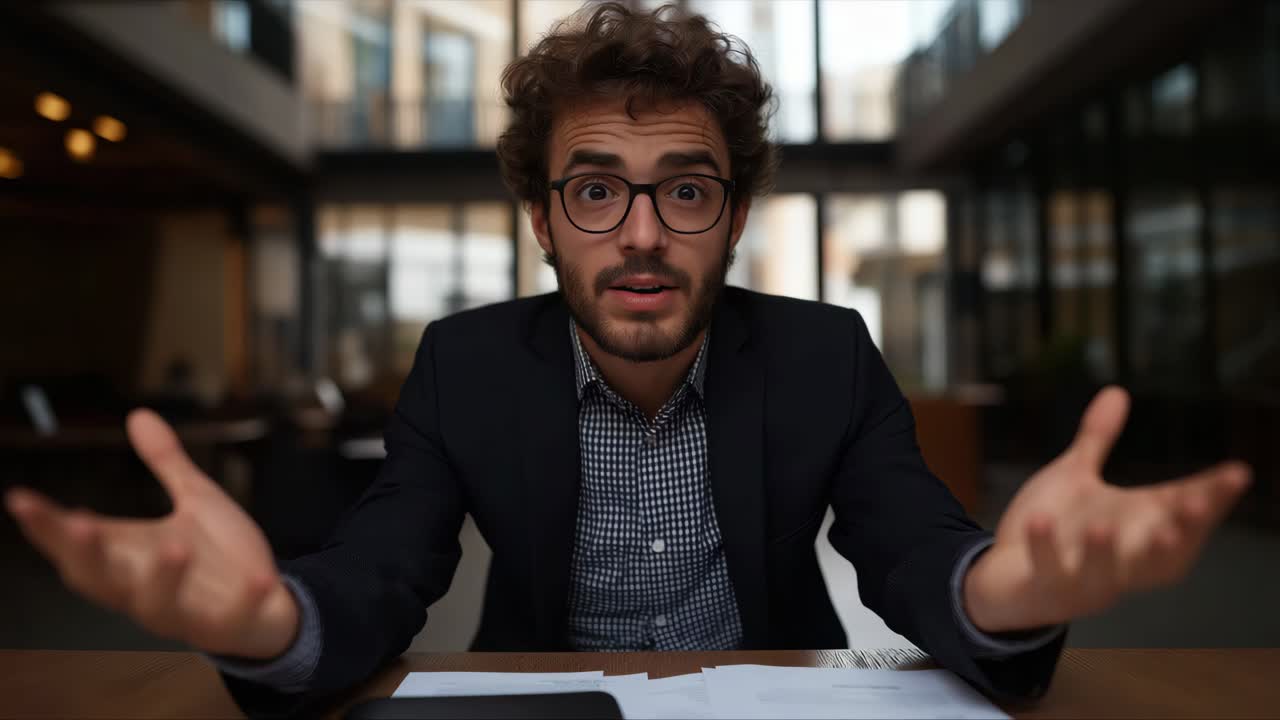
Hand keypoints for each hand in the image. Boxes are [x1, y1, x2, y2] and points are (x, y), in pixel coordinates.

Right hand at [4, 410, 297, 658]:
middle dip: (86, 556)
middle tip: (78, 524)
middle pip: (100, 581)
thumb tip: (138, 414)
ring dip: (162, 579)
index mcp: (129, 560)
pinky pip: (231, 618)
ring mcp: (184, 613)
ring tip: (176, 547)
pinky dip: (244, 600)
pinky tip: (262, 578)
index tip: (20, 499)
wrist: (266, 603)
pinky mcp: (227, 625)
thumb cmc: (217, 554)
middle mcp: (144, 590)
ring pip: (157, 607)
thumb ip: (166, 464)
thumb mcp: (195, 500)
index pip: (75, 546)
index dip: (47, 527)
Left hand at [963, 386, 1251, 632]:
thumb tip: (1117, 391)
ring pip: (1106, 574)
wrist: (1004, 578)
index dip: (1212, 498)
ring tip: (1104, 526)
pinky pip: (1047, 569)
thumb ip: (1097, 441)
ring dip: (1105, 551)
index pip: (1183, 515)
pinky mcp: (1045, 584)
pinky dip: (1044, 546)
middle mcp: (1120, 559)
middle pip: (1163, 556)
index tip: (1238, 472)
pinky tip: (1040, 520)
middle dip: (1184, 533)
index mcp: (1135, 530)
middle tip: (1199, 504)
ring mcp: (1084, 578)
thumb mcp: (1076, 479)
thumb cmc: (1056, 529)